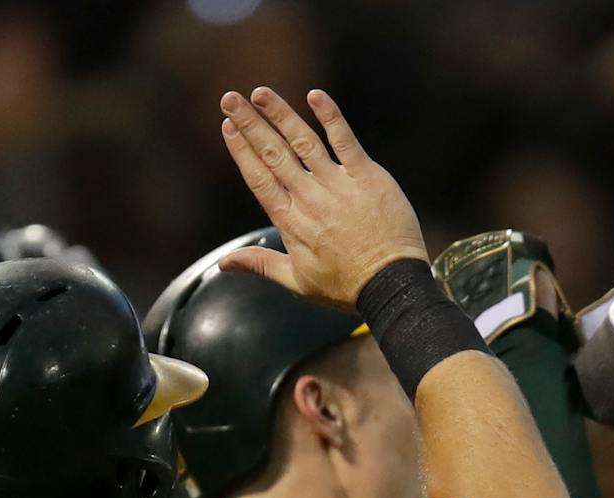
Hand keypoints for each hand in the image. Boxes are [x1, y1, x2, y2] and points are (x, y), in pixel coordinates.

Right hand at [216, 88, 427, 309]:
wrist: (391, 286)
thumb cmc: (346, 287)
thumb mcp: (297, 282)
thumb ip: (259, 264)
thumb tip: (222, 263)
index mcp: (290, 222)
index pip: (258, 178)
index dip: (241, 150)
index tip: (227, 127)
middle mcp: (309, 199)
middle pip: (273, 154)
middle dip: (250, 124)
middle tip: (229, 98)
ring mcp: (338, 185)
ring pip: (303, 141)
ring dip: (281, 114)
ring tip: (261, 93)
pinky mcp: (367, 177)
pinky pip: (345, 141)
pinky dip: (330, 117)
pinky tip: (315, 96)